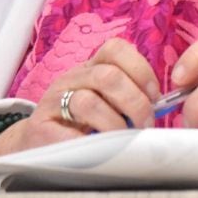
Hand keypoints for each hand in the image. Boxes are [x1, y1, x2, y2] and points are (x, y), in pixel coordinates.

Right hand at [0, 38, 159, 157]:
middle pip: (108, 76)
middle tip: (144, 122)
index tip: (154, 94)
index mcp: (90, 67)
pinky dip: (90, 141)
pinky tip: (99, 149)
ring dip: (115, 123)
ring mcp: (53, 101)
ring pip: (89, 101)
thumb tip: (165, 105)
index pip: (116, 49)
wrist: (33, 142)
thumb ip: (128, 97)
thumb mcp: (103, 102)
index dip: (141, 69)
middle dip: (135, 101)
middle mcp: (71, 78)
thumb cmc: (78, 122)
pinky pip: (68, 132)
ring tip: (123, 138)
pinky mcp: (40, 127)